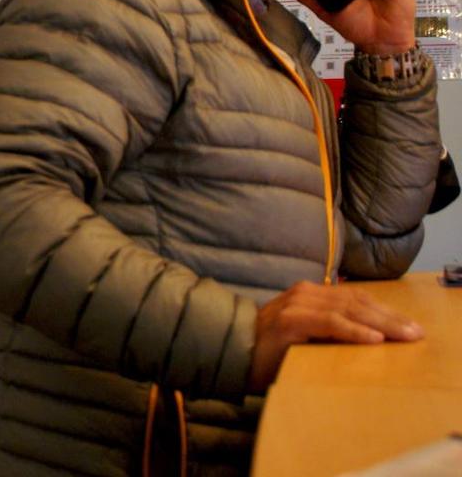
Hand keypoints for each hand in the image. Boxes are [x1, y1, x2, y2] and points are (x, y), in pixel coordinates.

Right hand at [247, 280, 422, 392]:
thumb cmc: (270, 348)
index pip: (356, 298)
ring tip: (403, 336)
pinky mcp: (288, 322)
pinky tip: (373, 339)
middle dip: (390, 318)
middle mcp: (304, 293)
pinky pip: (328, 323)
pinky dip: (353, 330)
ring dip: (379, 324)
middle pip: (357, 302)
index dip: (385, 311)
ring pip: (347, 310)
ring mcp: (295, 305)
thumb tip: (369, 336)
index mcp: (310, 293)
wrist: (230, 351)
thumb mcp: (305, 333)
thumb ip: (328, 327)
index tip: (410, 327)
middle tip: (415, 333)